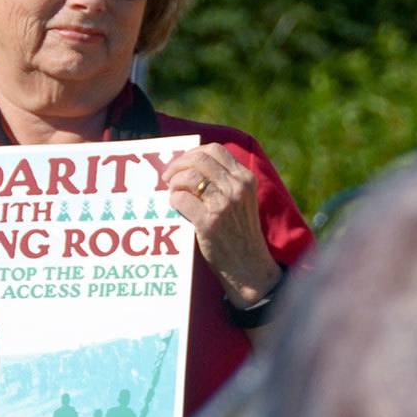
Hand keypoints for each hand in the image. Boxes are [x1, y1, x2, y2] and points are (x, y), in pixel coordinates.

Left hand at [162, 144, 280, 305]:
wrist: (248, 266)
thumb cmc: (240, 232)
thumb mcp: (242, 200)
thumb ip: (224, 181)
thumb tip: (189, 165)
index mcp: (245, 178)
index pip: (215, 150)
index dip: (193, 153)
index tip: (182, 163)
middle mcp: (237, 188)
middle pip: (199, 160)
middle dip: (178, 164)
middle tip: (168, 176)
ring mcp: (224, 204)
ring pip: (188, 177)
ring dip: (174, 183)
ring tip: (172, 193)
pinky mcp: (209, 222)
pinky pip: (181, 199)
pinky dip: (173, 200)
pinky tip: (176, 207)